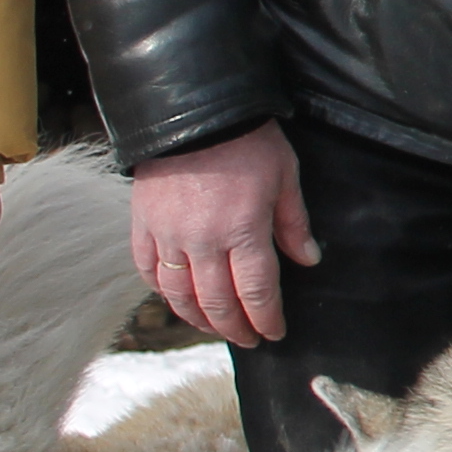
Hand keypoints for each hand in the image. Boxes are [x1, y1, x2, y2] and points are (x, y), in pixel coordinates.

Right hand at [129, 122, 316, 345]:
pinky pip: (147, 270)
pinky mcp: (142, 225)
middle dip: (236, 327)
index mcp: (243, 231)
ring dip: (199, 319)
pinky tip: (176, 301)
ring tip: (215, 328)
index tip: (275, 333)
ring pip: (180, 295)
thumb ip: (294, 223)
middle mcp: (203, 242)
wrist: (193, 112)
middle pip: (218, 302)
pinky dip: (161, 292)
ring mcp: (168, 236)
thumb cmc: (248, 141)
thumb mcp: (285, 177)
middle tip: (248, 339)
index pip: (257, 292)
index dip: (267, 318)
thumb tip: (309, 260)